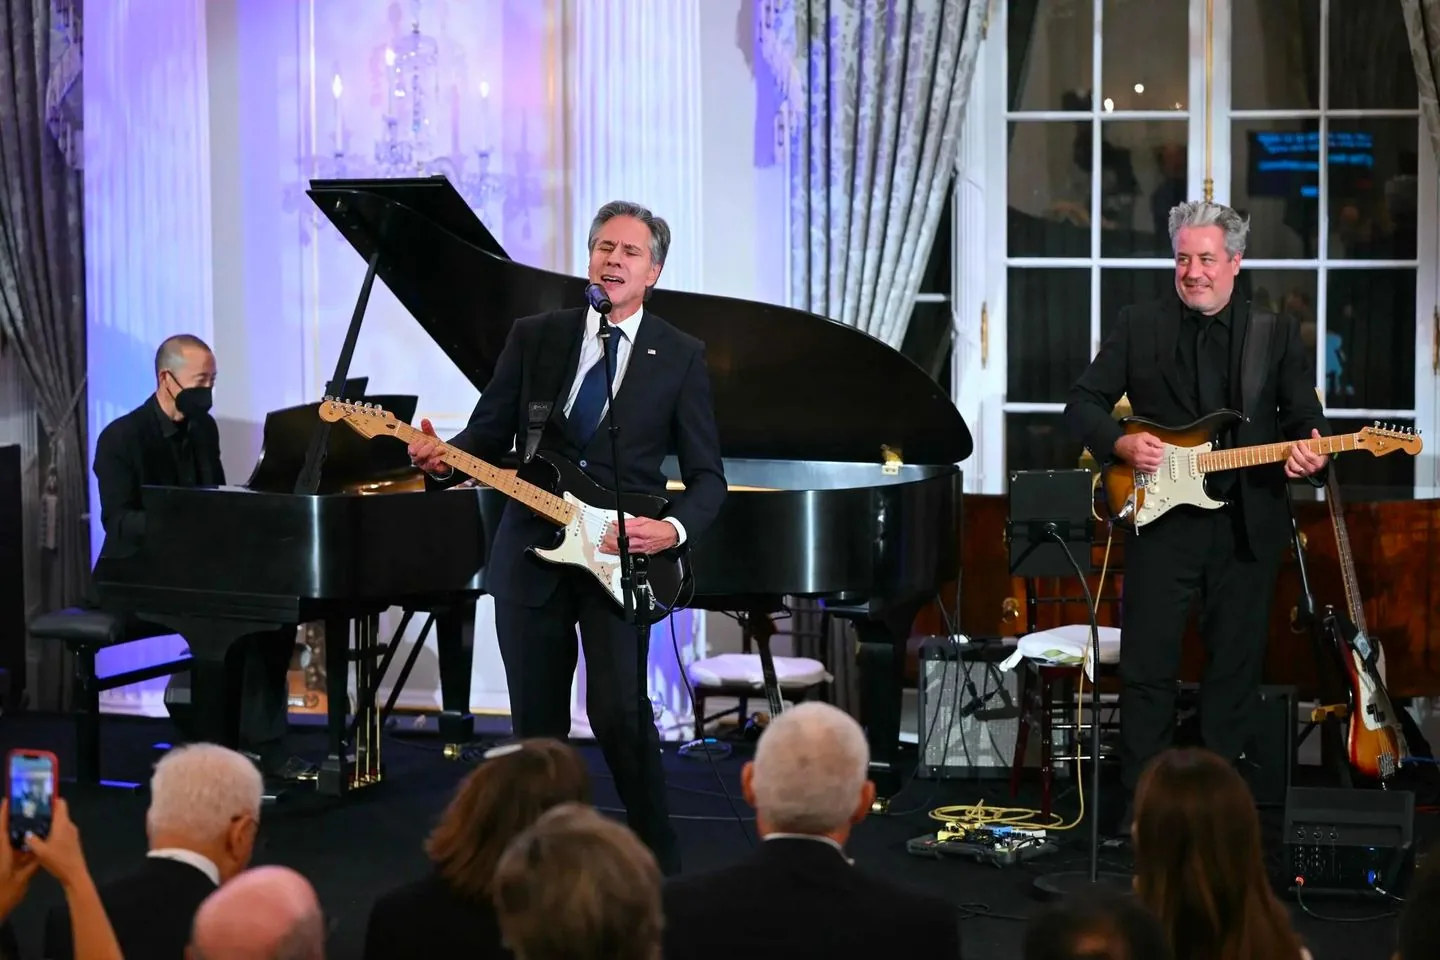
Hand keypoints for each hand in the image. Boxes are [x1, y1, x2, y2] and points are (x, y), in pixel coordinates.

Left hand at [0, 800, 39, 919]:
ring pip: (9, 843)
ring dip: (19, 835)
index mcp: (1, 851)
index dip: (4, 812)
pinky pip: (13, 853)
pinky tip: (35, 847)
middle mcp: (1, 852)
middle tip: (31, 810)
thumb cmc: (5, 893)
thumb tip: (42, 848)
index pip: (1, 827)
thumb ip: (32, 863)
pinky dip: (21, 848)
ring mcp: (2, 860)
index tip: (9, 799)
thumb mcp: (23, 878)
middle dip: (15, 821)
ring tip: (37, 825)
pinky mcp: (5, 867)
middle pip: (5, 832)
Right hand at [25, 799, 87, 890]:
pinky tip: (44, 838)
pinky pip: (62, 831)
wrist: (75, 874)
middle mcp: (69, 825)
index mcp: (63, 824)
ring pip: (60, 823)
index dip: (51, 799)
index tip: (40, 800)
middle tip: (33, 814)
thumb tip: (26, 833)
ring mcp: (73, 833)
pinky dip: (54, 831)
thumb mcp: (40, 851)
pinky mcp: (73, 841)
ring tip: (35, 826)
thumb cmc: (59, 860)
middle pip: (60, 813)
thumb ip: (32, 840)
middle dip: (47, 812)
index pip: (61, 804)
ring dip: (50, 823)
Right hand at [406, 418, 447, 474]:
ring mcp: (425, 466)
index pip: (411, 448)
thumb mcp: (431, 437)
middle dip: (428, 448)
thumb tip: (424, 420)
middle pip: (419, 455)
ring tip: (442, 449)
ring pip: (427, 460)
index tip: (426, 440)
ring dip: (435, 453)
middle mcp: (417, 460)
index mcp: (414, 451)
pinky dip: (437, 461)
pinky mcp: (433, 470)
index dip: (419, 444)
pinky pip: (433, 467)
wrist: (445, 459)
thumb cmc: (434, 448)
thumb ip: (427, 430)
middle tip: (434, 444)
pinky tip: (440, 458)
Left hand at [599, 517, 677, 555]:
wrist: (669, 535)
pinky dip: (620, 553)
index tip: (610, 529)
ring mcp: (641, 550)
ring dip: (612, 550)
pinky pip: (629, 555)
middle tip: (604, 539)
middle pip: (623, 545)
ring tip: (604, 548)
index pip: (625, 532)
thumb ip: (629, 522)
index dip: (616, 531)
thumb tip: (617, 523)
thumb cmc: (657, 528)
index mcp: (641, 532)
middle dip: (611, 543)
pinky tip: (614, 552)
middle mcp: (641, 543)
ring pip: (624, 552)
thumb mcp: (643, 520)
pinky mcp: (642, 554)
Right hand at [1114, 432, 1164, 473]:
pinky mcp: (1137, 467)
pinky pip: (1147, 471)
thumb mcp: (1143, 435)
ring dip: (1157, 463)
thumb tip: (1162, 446)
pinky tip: (1152, 465)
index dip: (1161, 450)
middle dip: (1160, 457)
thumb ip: (1154, 440)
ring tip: (1156, 458)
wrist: (1119, 446)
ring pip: (1153, 468)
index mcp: (1143, 449)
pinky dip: (1152, 469)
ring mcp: (1139, 464)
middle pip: (1157, 461)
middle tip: (1158, 453)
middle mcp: (1142, 458)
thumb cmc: (1131, 440)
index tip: (1159, 447)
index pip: (1158, 453)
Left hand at [1285, 428, 1327, 478]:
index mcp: (1319, 462)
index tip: (1299, 442)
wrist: (1319, 464)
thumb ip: (1317, 438)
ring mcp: (1305, 473)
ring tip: (1291, 453)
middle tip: (1293, 446)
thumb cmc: (1319, 454)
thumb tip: (1314, 431)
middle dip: (1295, 451)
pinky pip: (1290, 473)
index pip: (1308, 455)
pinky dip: (1287, 467)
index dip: (1302, 447)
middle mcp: (1312, 469)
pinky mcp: (1298, 476)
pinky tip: (1288, 462)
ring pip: (1295, 467)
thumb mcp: (1320, 446)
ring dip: (1290, 459)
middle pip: (1301, 460)